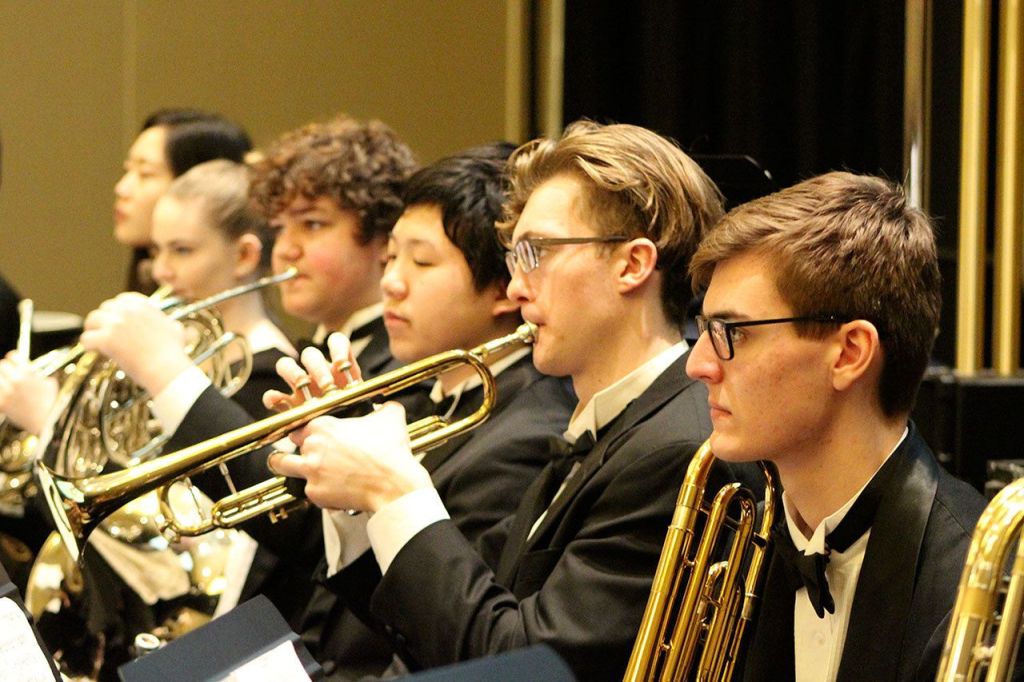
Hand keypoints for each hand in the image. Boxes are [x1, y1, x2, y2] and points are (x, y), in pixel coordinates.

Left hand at [0, 353, 58, 433]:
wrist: (46, 421)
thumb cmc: (51, 402)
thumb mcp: (50, 384)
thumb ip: (39, 375)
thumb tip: (34, 371)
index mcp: (28, 372)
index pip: (12, 356)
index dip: (14, 358)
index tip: (14, 362)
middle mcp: (15, 380)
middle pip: (2, 365)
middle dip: (6, 369)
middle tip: (9, 373)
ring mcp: (7, 392)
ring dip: (2, 380)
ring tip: (7, 384)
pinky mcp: (2, 403)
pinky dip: (1, 393)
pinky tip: (7, 395)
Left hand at [80, 293, 192, 395]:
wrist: (166, 368)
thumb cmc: (173, 353)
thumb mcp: (176, 330)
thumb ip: (169, 324)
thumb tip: (176, 327)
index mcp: (143, 306)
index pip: (121, 300)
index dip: (116, 310)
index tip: (116, 320)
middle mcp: (127, 311)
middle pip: (104, 308)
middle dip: (103, 320)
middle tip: (105, 333)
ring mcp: (115, 324)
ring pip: (91, 320)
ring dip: (93, 330)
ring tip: (96, 341)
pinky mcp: (106, 339)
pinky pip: (86, 339)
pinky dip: (89, 346)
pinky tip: (94, 351)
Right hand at [263, 332, 361, 411]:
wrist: (341, 440)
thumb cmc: (355, 418)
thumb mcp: (363, 404)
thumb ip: (361, 394)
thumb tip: (366, 393)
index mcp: (338, 368)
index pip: (336, 343)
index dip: (338, 347)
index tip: (342, 363)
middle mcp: (317, 373)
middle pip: (309, 355)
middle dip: (317, 367)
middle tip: (327, 385)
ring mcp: (300, 388)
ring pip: (286, 365)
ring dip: (294, 373)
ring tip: (302, 385)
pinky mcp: (287, 406)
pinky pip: (272, 396)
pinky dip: (272, 397)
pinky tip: (276, 400)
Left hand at [268, 402, 431, 512]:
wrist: (393, 484)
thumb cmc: (390, 452)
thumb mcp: (391, 417)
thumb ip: (384, 407)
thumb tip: (388, 405)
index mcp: (324, 425)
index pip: (301, 423)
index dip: (307, 429)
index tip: (311, 433)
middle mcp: (312, 447)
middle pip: (291, 444)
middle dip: (299, 446)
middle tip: (307, 450)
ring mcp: (311, 471)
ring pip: (283, 466)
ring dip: (284, 465)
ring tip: (285, 466)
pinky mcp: (315, 493)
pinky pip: (308, 491)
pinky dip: (318, 490)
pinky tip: (331, 488)